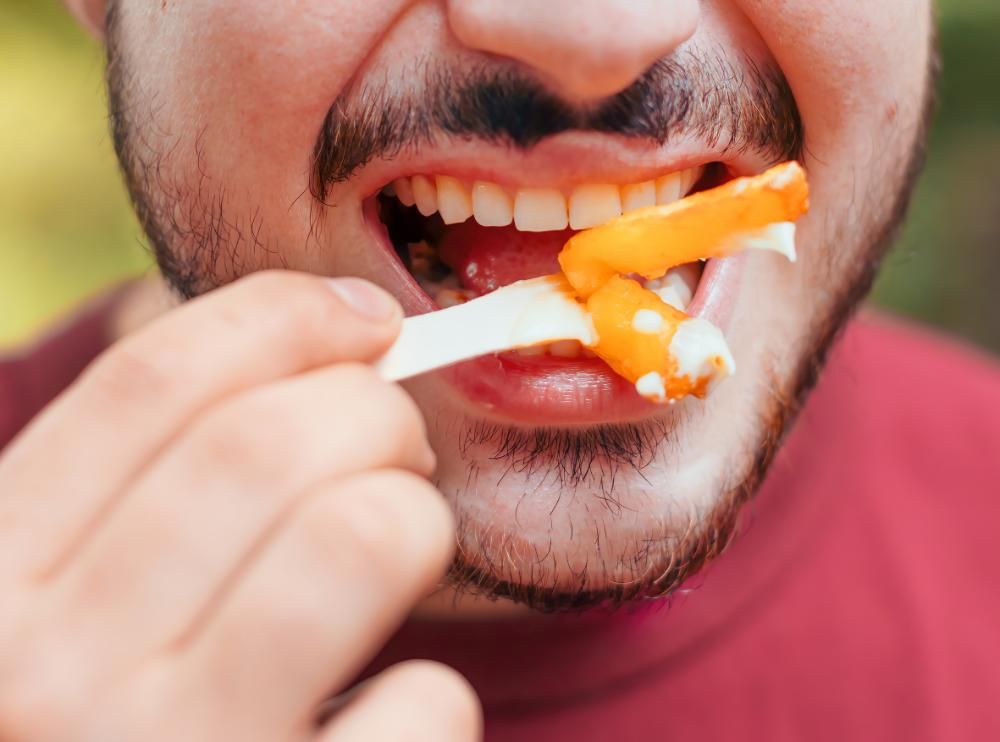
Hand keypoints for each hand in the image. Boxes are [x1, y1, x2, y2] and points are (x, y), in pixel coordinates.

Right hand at [0, 272, 480, 741]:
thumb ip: (138, 496)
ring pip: (360, 538)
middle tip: (397, 451)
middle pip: (270, 444)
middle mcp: (49, 680)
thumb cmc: (107, 735)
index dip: (282, 319)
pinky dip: (429, 699)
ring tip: (402, 552)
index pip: (149, 383)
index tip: (366, 318)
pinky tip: (376, 727)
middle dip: (375, 414)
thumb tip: (318, 342)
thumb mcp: (61, 617)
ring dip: (415, 521)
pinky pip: (423, 705)